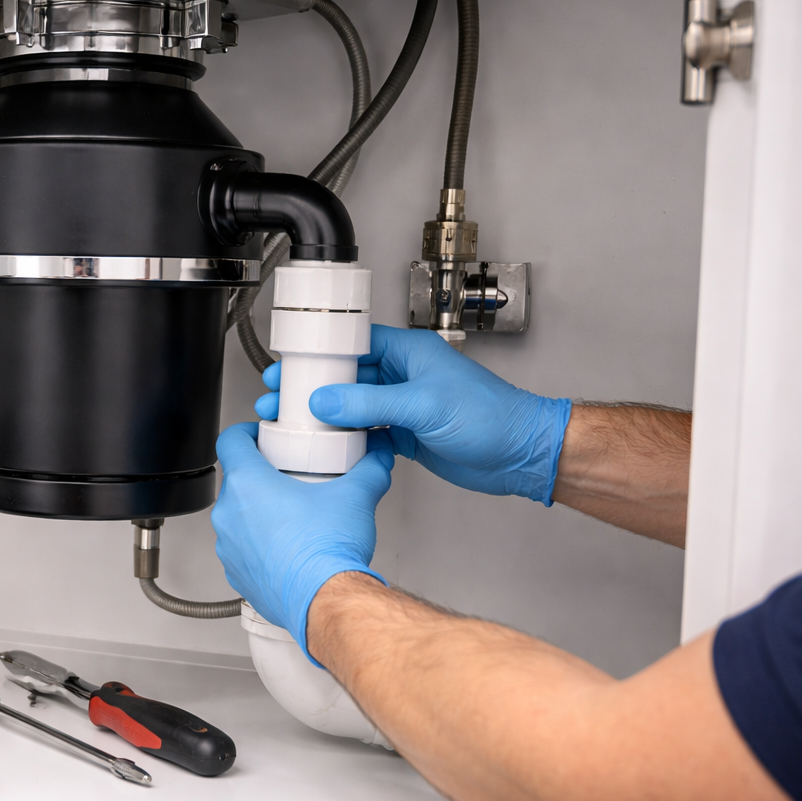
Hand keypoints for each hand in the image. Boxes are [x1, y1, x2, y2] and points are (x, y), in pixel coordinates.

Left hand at [212, 424, 392, 658]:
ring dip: (257, 514)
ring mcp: (229, 548)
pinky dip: (259, 546)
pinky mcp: (237, 574)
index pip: (230, 440)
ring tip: (289, 516)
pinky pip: (243, 551)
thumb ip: (369, 469)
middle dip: (259, 476)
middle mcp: (230, 515)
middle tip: (286, 477)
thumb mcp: (355, 496)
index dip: (244, 432)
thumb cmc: (327, 551)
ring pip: (237, 518)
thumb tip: (377, 459)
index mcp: (248, 484)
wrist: (325, 600)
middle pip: (236, 480)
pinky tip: (287, 548)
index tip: (259, 435)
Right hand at [253, 325, 570, 502]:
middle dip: (312, 388)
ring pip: (353, 408)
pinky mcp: (406, 434)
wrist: (520, 455)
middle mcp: (403, 376)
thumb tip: (325, 401)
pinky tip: (328, 448)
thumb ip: (370, 403)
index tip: (292, 365)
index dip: (320, 355)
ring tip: (293, 424)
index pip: (354, 345)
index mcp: (408, 353)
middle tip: (281, 397)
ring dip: (325, 417)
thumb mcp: (423, 405)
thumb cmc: (492, 417)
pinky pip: (366, 434)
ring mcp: (403, 407)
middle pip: (346, 378)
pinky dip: (346, 441)